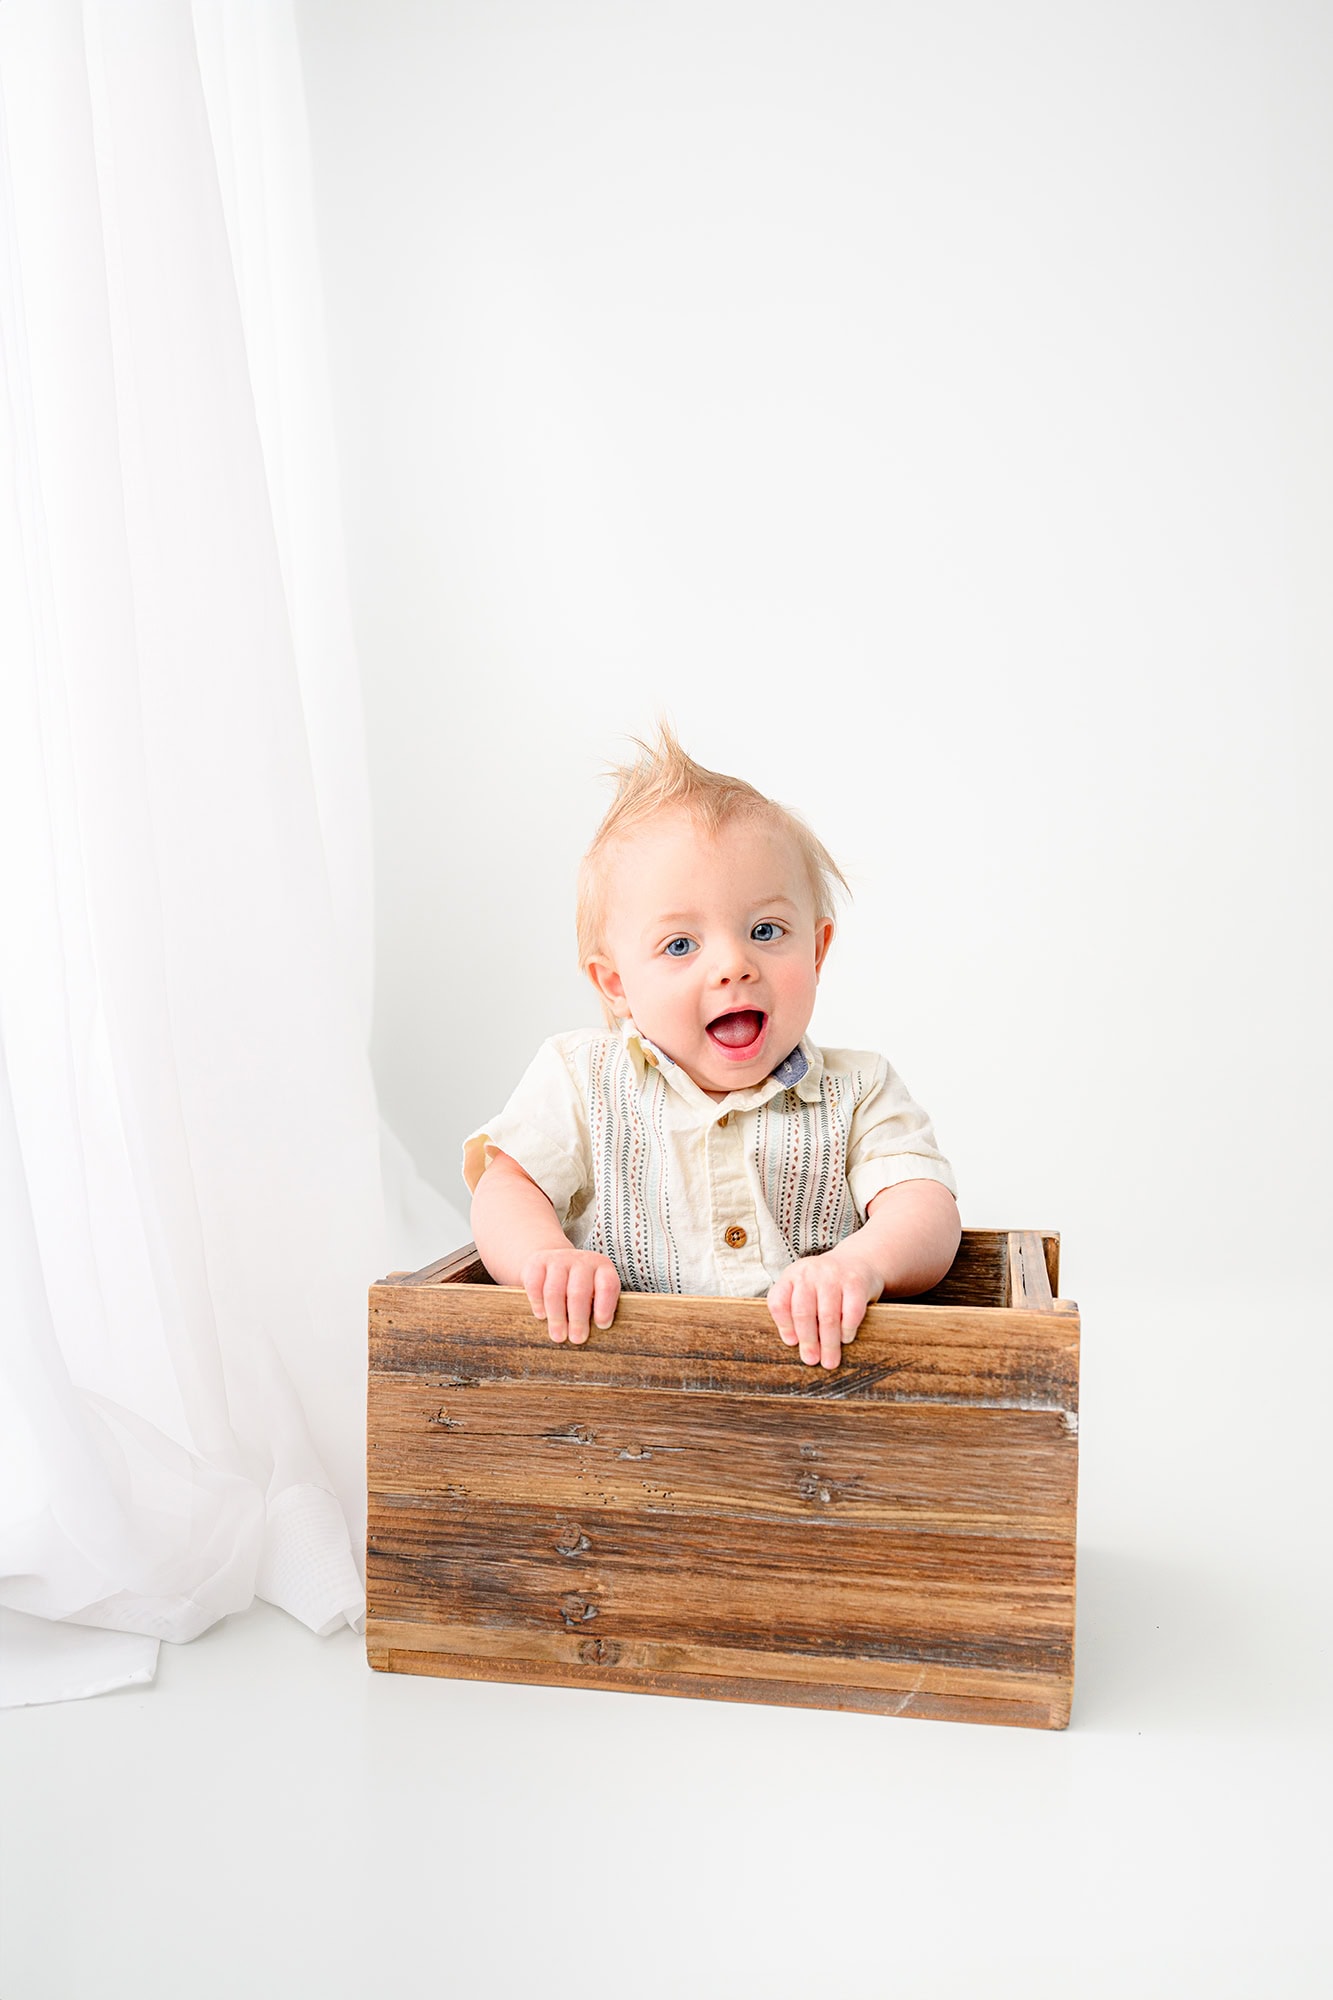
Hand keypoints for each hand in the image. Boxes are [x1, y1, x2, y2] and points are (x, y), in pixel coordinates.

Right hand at [521, 1246, 620, 1345]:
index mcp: (602, 1267)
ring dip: (557, 1317)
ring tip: (559, 1336)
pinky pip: (535, 1286)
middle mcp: (581, 1260)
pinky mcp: (537, 1262)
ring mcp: (558, 1259)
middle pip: (579, 1291)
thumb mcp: (595, 1292)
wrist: (553, 1263)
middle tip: (577, 1339)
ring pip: (554, 1291)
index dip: (605, 1306)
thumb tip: (598, 1336)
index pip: (607, 1285)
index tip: (602, 1325)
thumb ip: (598, 1309)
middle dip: (578, 1318)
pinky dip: (538, 1303)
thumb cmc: (580, 1287)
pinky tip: (541, 1316)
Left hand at [766, 1246, 880, 1368]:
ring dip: (829, 1343)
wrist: (858, 1261)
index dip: (784, 1326)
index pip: (779, 1302)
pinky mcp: (856, 1282)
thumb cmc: (826, 1285)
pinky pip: (850, 1312)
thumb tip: (795, 1344)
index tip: (792, 1343)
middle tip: (811, 1360)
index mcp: (792, 1275)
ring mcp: (834, 1275)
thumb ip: (795, 1310)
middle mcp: (810, 1272)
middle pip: (803, 1312)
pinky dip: (847, 1330)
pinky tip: (846, 1339)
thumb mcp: (805, 1288)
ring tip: (829, 1360)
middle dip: (808, 1341)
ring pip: (827, 1316)